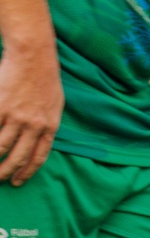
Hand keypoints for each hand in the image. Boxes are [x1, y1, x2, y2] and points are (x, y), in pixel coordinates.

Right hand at [0, 43, 61, 185]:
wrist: (33, 56)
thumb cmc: (45, 78)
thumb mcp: (55, 106)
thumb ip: (48, 125)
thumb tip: (40, 142)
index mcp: (49, 127)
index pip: (37, 158)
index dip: (26, 172)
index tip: (17, 181)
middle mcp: (33, 125)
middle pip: (17, 157)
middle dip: (5, 172)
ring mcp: (15, 117)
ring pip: (0, 147)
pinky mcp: (0, 107)